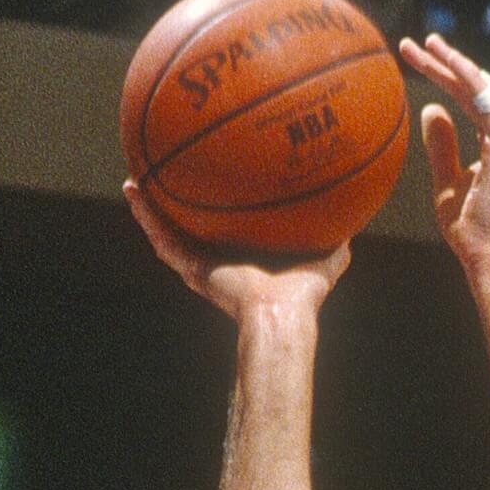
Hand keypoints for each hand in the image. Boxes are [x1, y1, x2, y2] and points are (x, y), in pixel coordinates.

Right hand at [123, 182, 350, 319]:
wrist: (282, 315)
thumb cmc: (305, 294)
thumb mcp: (328, 253)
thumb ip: (338, 234)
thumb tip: (355, 213)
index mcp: (245, 257)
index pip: (227, 229)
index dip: (219, 208)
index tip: (213, 180)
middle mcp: (220, 261)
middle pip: (193, 227)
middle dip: (179, 203)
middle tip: (167, 174)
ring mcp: (202, 265)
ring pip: (169, 231)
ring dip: (150, 206)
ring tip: (134, 178)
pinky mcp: (191, 269)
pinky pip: (163, 239)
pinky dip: (146, 216)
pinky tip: (134, 189)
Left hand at [397, 34, 489, 266]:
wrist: (489, 257)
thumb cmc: (471, 230)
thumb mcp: (446, 182)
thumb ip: (441, 146)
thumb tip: (430, 107)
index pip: (470, 99)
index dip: (444, 77)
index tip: (416, 59)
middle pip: (475, 88)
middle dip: (443, 63)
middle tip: (413, 44)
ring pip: (479, 89)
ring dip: (451, 64)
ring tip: (424, 44)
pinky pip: (485, 102)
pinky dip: (467, 79)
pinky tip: (447, 62)